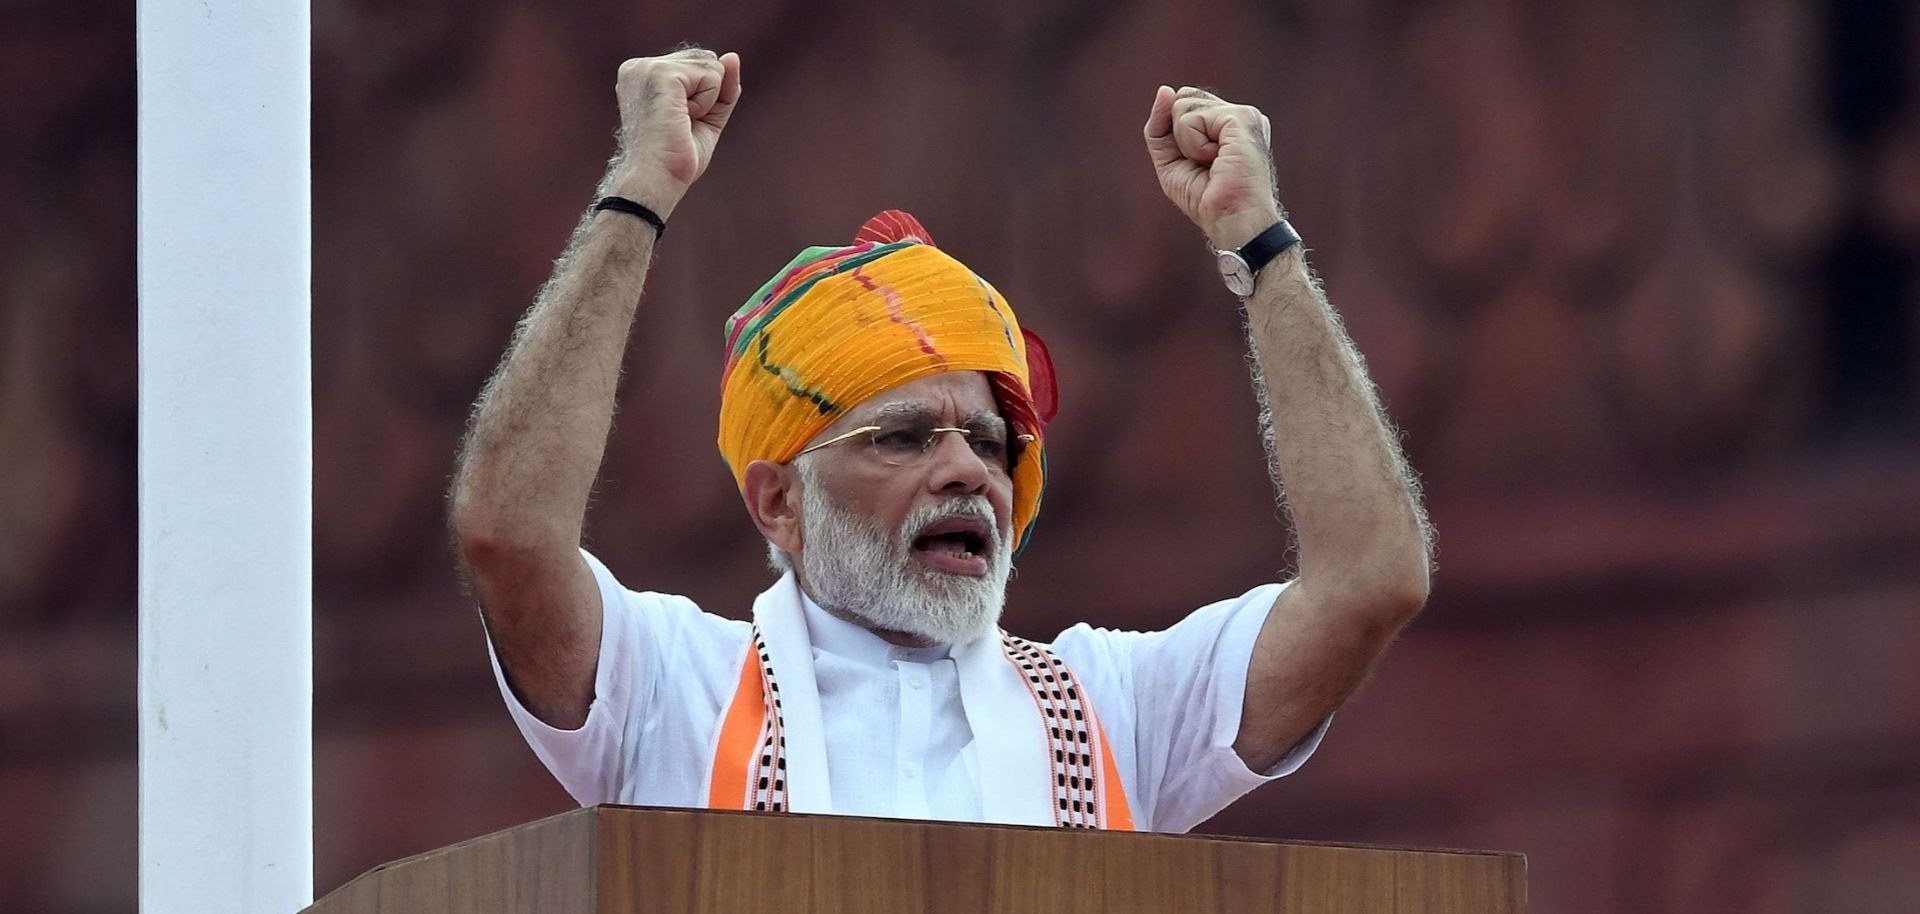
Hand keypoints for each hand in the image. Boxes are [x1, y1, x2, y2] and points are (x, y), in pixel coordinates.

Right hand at [602, 48, 742, 217]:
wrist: (657, 180)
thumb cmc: (676, 156)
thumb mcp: (707, 116)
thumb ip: (721, 87)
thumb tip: (733, 56)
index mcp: (643, 74)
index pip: (697, 65)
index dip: (704, 96)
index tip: (679, 122)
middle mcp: (640, 66)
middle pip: (706, 60)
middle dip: (708, 96)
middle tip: (681, 123)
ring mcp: (647, 67)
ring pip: (711, 65)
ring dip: (707, 101)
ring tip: (680, 121)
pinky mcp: (660, 73)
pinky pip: (711, 75)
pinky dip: (707, 103)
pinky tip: (682, 118)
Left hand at [1143, 85, 1281, 249]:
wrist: (1232, 221)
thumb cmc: (1206, 199)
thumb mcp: (1170, 160)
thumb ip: (1160, 127)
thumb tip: (1165, 90)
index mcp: (1228, 123)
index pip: (1184, 103)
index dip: (1176, 133)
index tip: (1199, 163)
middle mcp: (1239, 115)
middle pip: (1182, 98)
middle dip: (1179, 136)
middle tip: (1205, 164)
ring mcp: (1243, 114)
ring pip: (1183, 105)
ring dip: (1187, 144)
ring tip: (1212, 163)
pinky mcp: (1241, 118)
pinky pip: (1191, 119)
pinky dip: (1193, 145)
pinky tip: (1216, 160)